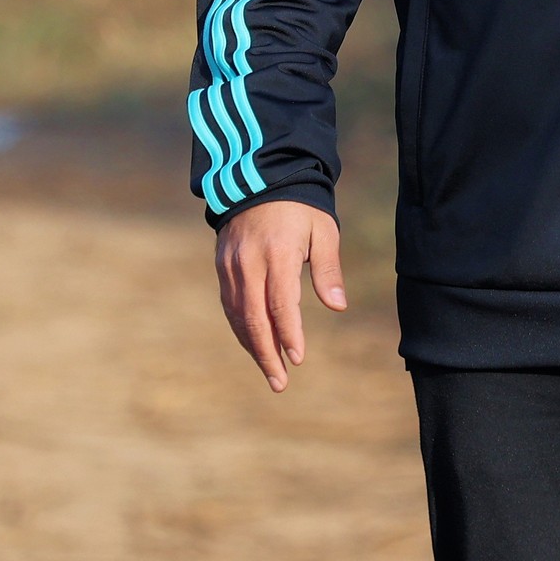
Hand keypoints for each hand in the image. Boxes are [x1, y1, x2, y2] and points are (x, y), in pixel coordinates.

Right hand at [213, 198, 347, 392]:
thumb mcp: (323, 231)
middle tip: (280, 383)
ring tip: (271, 371)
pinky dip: (242, 328)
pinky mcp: (222, 265)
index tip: (298, 359)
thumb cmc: (301, 208)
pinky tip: (255, 344)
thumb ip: (329, 270)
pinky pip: (230, 304)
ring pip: (239, 315)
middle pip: (254, 318)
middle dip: (267, 354)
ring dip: (253, 346)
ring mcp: (231, 265)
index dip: (288, 334)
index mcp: (277, 253)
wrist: (259, 178)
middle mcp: (248, 262)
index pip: (280, 303)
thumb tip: (337, 307)